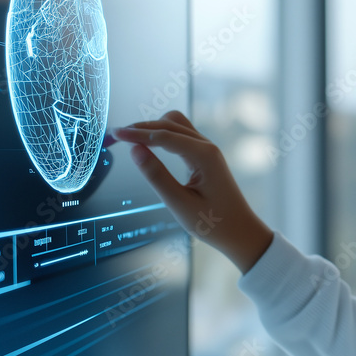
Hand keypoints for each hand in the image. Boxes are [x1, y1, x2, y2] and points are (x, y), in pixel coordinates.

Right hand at [111, 110, 273, 273]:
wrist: (241, 232)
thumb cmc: (213, 222)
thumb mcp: (179, 203)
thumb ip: (156, 175)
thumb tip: (135, 149)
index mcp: (204, 155)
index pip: (164, 136)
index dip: (137, 133)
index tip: (114, 135)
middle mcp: (208, 147)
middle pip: (170, 123)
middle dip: (142, 127)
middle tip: (115, 136)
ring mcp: (208, 151)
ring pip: (177, 125)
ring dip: (153, 128)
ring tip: (129, 139)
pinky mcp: (206, 158)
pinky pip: (182, 137)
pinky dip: (163, 135)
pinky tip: (149, 145)